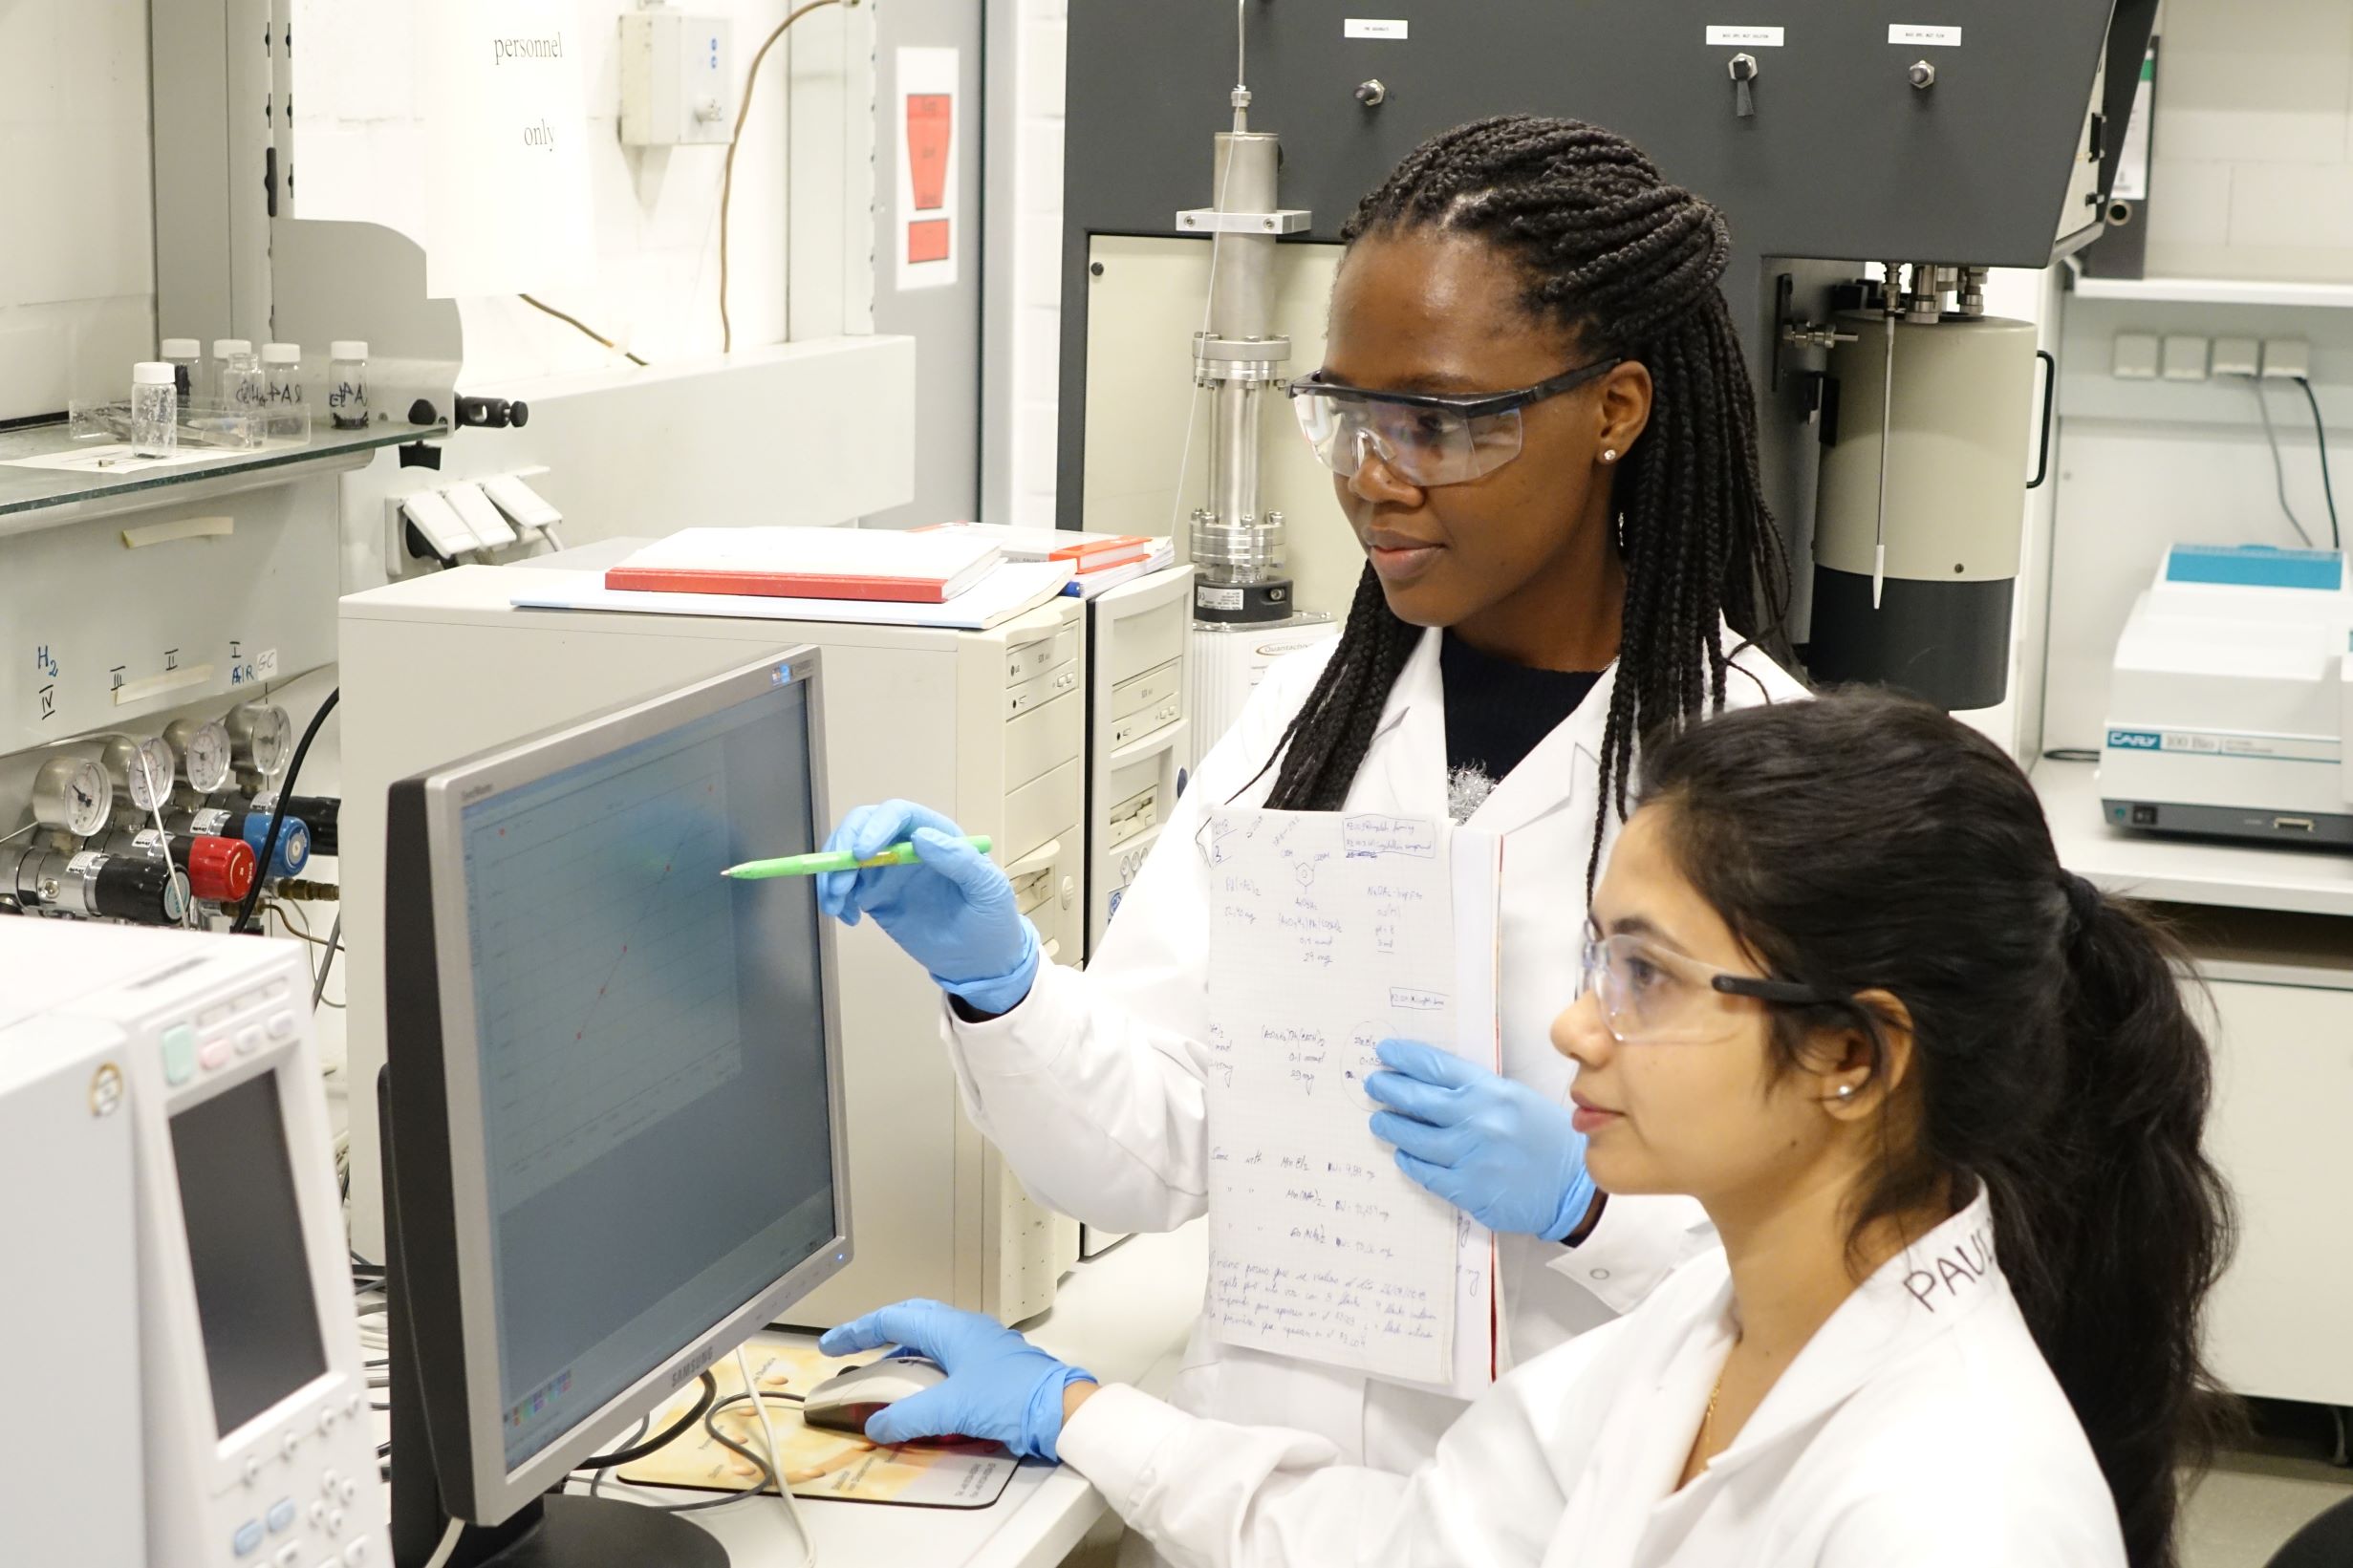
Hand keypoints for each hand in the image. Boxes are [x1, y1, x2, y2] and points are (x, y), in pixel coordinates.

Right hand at [815, 800, 1039, 1013]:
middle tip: (838, 883)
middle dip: (842, 848)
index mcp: (938, 834)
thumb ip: (961, 861)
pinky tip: (848, 918)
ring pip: (847, 854)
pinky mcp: (875, 895)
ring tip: (836, 906)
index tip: (862, 854)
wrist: (980, 962)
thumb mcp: (988, 890)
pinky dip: (836, 898)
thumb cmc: (992, 920)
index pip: (898, 814)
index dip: (875, 827)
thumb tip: (921, 837)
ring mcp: (888, 869)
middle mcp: (908, 844)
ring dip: (832, 875)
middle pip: (863, 825)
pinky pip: (845, 886)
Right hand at [817, 1299, 1094, 1460]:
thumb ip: (908, 1418)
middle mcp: (964, 1330)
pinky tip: (920, 1393)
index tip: (832, 1344)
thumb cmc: (1013, 1397)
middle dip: (877, 1332)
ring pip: (930, 1339)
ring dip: (902, 1352)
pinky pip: (946, 1359)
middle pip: (911, 1320)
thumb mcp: (950, 1409)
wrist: (1060, 1410)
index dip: (857, 1331)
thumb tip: (877, 1426)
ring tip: (880, 1375)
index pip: (892, 1319)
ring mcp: (980, 1346)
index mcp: (951, 1329)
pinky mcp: (990, 1366)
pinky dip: (924, 1370)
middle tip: (853, 1350)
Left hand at [1365, 1039, 1599, 1242]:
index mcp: (1492, 1092)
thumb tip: (1433, 1084)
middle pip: (1419, 1099)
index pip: (1438, 1068)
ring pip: (1415, 1138)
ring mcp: (1472, 1156)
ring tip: (1380, 1120)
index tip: (1386, 1051)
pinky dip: (1410, 1161)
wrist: (1573, 1185)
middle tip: (1373, 1084)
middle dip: (1389, 1088)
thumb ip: (1478, 1091)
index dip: (1406, 1057)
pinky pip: (1427, 1172)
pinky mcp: (1469, 1189)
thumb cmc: (1546, 1138)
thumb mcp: (1516, 1100)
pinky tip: (1403, 1154)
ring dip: (1392, 1126)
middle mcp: (1479, 1120)